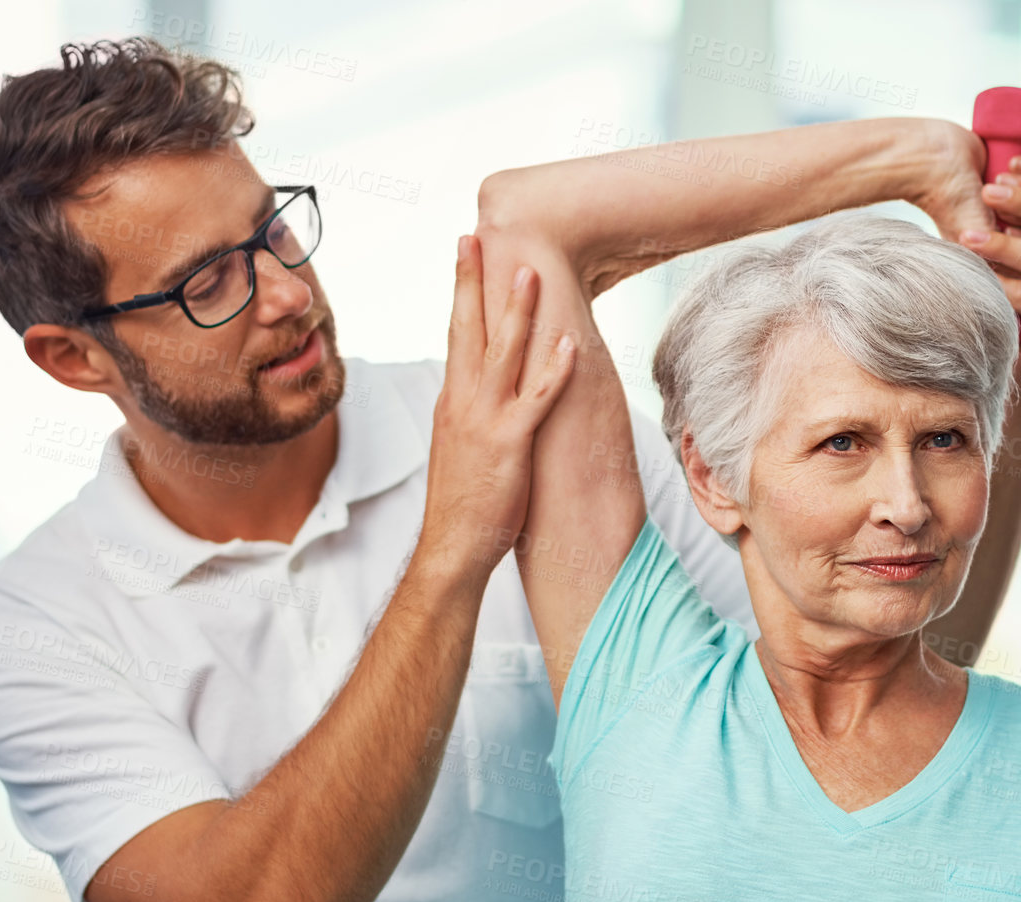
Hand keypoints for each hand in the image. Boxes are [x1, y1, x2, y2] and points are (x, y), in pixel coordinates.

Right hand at [417, 235, 576, 578]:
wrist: (451, 548)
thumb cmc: (464, 503)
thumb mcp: (462, 446)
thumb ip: (474, 413)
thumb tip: (486, 390)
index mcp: (452, 400)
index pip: (456, 333)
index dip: (462, 292)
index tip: (465, 253)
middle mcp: (462, 402)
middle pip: (466, 328)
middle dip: (472, 280)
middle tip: (474, 234)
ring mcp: (484, 421)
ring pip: (501, 354)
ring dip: (517, 311)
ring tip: (530, 271)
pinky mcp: (508, 445)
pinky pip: (535, 400)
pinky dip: (552, 370)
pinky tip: (568, 343)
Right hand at [913, 119, 1020, 241]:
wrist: (938, 159)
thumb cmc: (949, 201)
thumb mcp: (974, 238)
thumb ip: (1002, 256)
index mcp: (996, 249)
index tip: (1003, 223)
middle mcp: (1007, 228)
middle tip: (993, 195)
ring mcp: (1014, 203)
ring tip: (997, 177)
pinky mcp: (1019, 177)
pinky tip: (1010, 164)